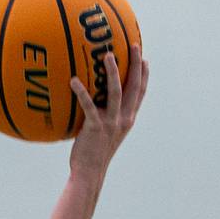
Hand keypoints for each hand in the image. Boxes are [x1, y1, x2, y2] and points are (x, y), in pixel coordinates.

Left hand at [68, 43, 148, 185]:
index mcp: (128, 119)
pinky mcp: (95, 127)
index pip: (140, 93)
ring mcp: (111, 122)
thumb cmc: (92, 154)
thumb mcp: (104, 133)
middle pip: (134, 86)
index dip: (144, 76)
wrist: (89, 173)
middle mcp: (123, 119)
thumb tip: (92, 104)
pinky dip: (82, 92)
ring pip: (115, 91)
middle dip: (136, 64)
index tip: (145, 60)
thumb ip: (103, 117)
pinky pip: (88, 105)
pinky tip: (73, 80)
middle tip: (134, 46)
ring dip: (113, 71)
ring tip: (107, 55)